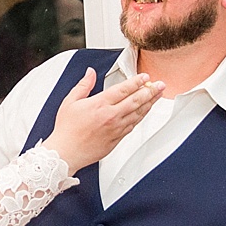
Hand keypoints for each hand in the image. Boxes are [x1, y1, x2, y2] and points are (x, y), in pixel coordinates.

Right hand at [41, 69, 164, 173]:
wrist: (66, 153)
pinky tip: (145, 111)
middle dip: (150, 90)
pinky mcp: (117, 139)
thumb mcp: (70, 102)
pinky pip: (133, 125)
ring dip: (150, 103)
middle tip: (160, 84)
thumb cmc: (66, 130)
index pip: (123, 89)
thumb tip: (90, 73)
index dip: (136, 81)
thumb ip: (83, 85)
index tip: (144, 77)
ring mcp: (116, 128)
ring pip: (138, 113)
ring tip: (158, 95)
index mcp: (99, 104)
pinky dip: (141, 116)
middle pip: (136, 100)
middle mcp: (110, 116)